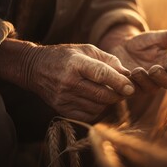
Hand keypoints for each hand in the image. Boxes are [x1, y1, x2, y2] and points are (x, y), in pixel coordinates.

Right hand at [0, 39, 134, 121]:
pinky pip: (88, 116)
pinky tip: (97, 101)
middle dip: (118, 94)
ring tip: (108, 93)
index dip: (119, 82)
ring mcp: (64, 98)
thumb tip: (127, 74)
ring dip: (108, 103)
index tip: (131, 87)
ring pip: (97, 107)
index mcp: (75, 63)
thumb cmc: (64, 55)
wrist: (35, 68)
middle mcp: (68, 82)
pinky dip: (97, 111)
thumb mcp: (85, 49)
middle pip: (102, 95)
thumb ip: (108, 60)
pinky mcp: (61, 109)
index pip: (101, 75)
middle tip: (123, 90)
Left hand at [99, 24, 166, 93]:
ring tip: (136, 70)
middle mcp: (162, 77)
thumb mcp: (157, 37)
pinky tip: (125, 77)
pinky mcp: (132, 88)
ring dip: (144, 81)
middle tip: (153, 69)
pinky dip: (129, 84)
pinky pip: (132, 90)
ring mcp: (147, 84)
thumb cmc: (143, 43)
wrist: (122, 47)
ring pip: (150, 89)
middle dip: (162, 78)